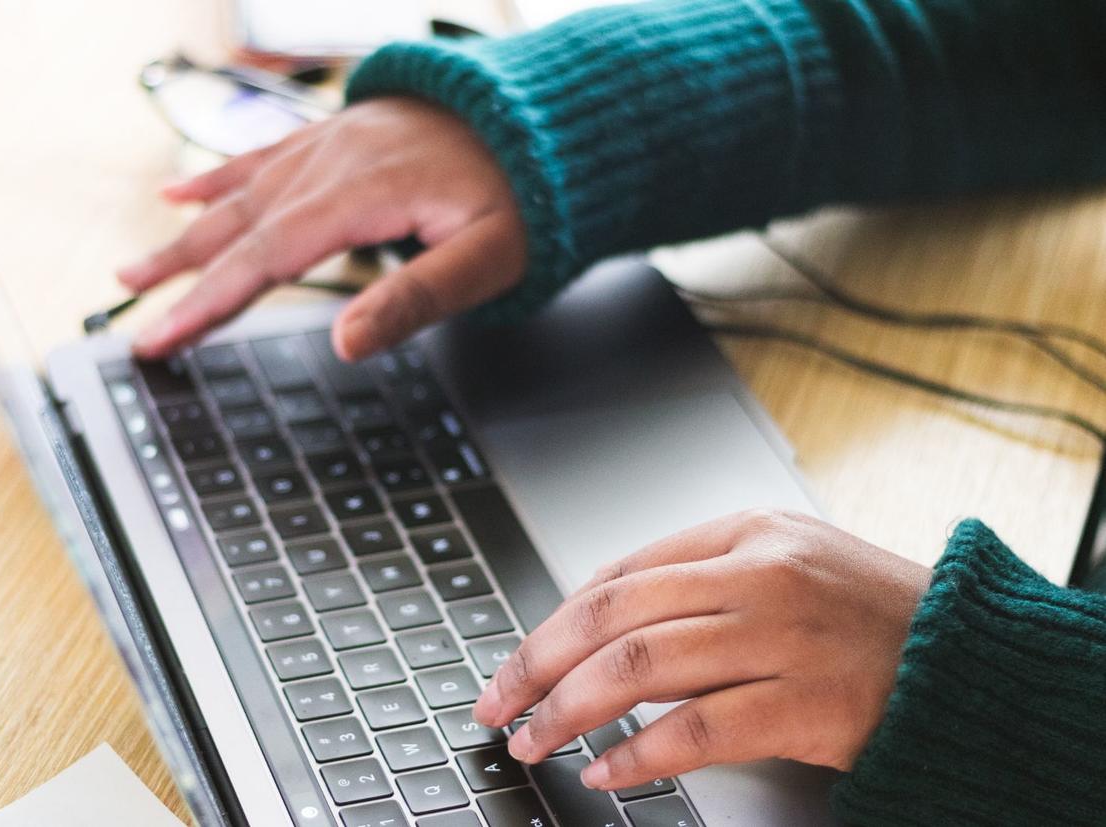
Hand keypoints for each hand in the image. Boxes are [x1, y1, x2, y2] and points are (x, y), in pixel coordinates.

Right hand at [119, 97, 525, 361]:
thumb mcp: (489, 258)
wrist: (543, 115)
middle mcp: (333, 161)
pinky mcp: (336, 135)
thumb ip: (415, 299)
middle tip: (130, 323)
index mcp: (364, 194)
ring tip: (133, 272)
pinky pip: (261, 157)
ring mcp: (330, 143)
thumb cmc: (524, 194)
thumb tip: (345, 343)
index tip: (162, 340)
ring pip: (239, 195)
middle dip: (179, 280)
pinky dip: (215, 179)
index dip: (208, 304)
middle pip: (239, 229)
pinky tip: (178, 194)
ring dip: (183, 237)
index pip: (266, 258)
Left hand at [472, 509, 931, 790]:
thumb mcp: (785, 563)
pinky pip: (698, 729)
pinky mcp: (807, 702)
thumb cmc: (870, 615)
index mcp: (746, 531)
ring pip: (639, 665)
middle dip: (538, 662)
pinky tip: (604, 769)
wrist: (969, 659)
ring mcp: (782, 635)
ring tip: (533, 738)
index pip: (620, 570)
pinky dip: (639, 753)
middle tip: (498, 701)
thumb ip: (698, 580)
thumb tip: (596, 618)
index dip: (554, 619)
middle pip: (613, 613)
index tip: (517, 660)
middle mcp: (758, 574)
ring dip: (568, 708)